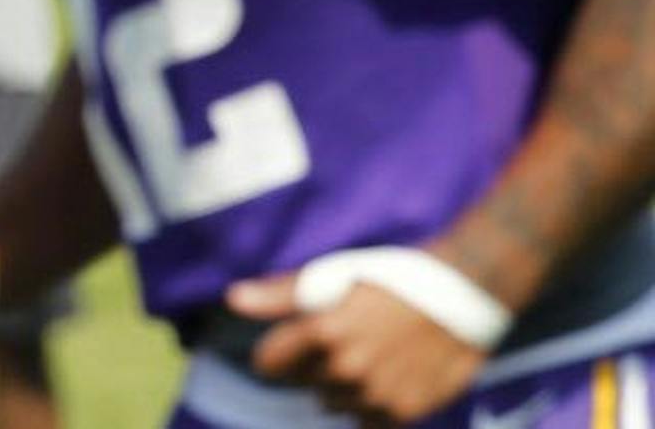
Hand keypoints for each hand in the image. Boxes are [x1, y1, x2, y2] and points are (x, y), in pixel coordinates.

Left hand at [228, 267, 488, 425]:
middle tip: (345, 338)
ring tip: (370, 355)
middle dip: (314, 365)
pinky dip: (370, 405)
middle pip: (304, 383)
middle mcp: (346, 369)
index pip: (269, 363)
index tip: (289, 345)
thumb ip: (280, 295)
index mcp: (322, 332)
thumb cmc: (390, 280)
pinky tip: (388, 377)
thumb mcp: (333, 276)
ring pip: (334, 403)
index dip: (276, 353)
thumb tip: (231, 299)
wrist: (461, 297)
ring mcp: (375, 395)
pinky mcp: (404, 413)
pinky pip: (366, 420)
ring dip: (342, 387)